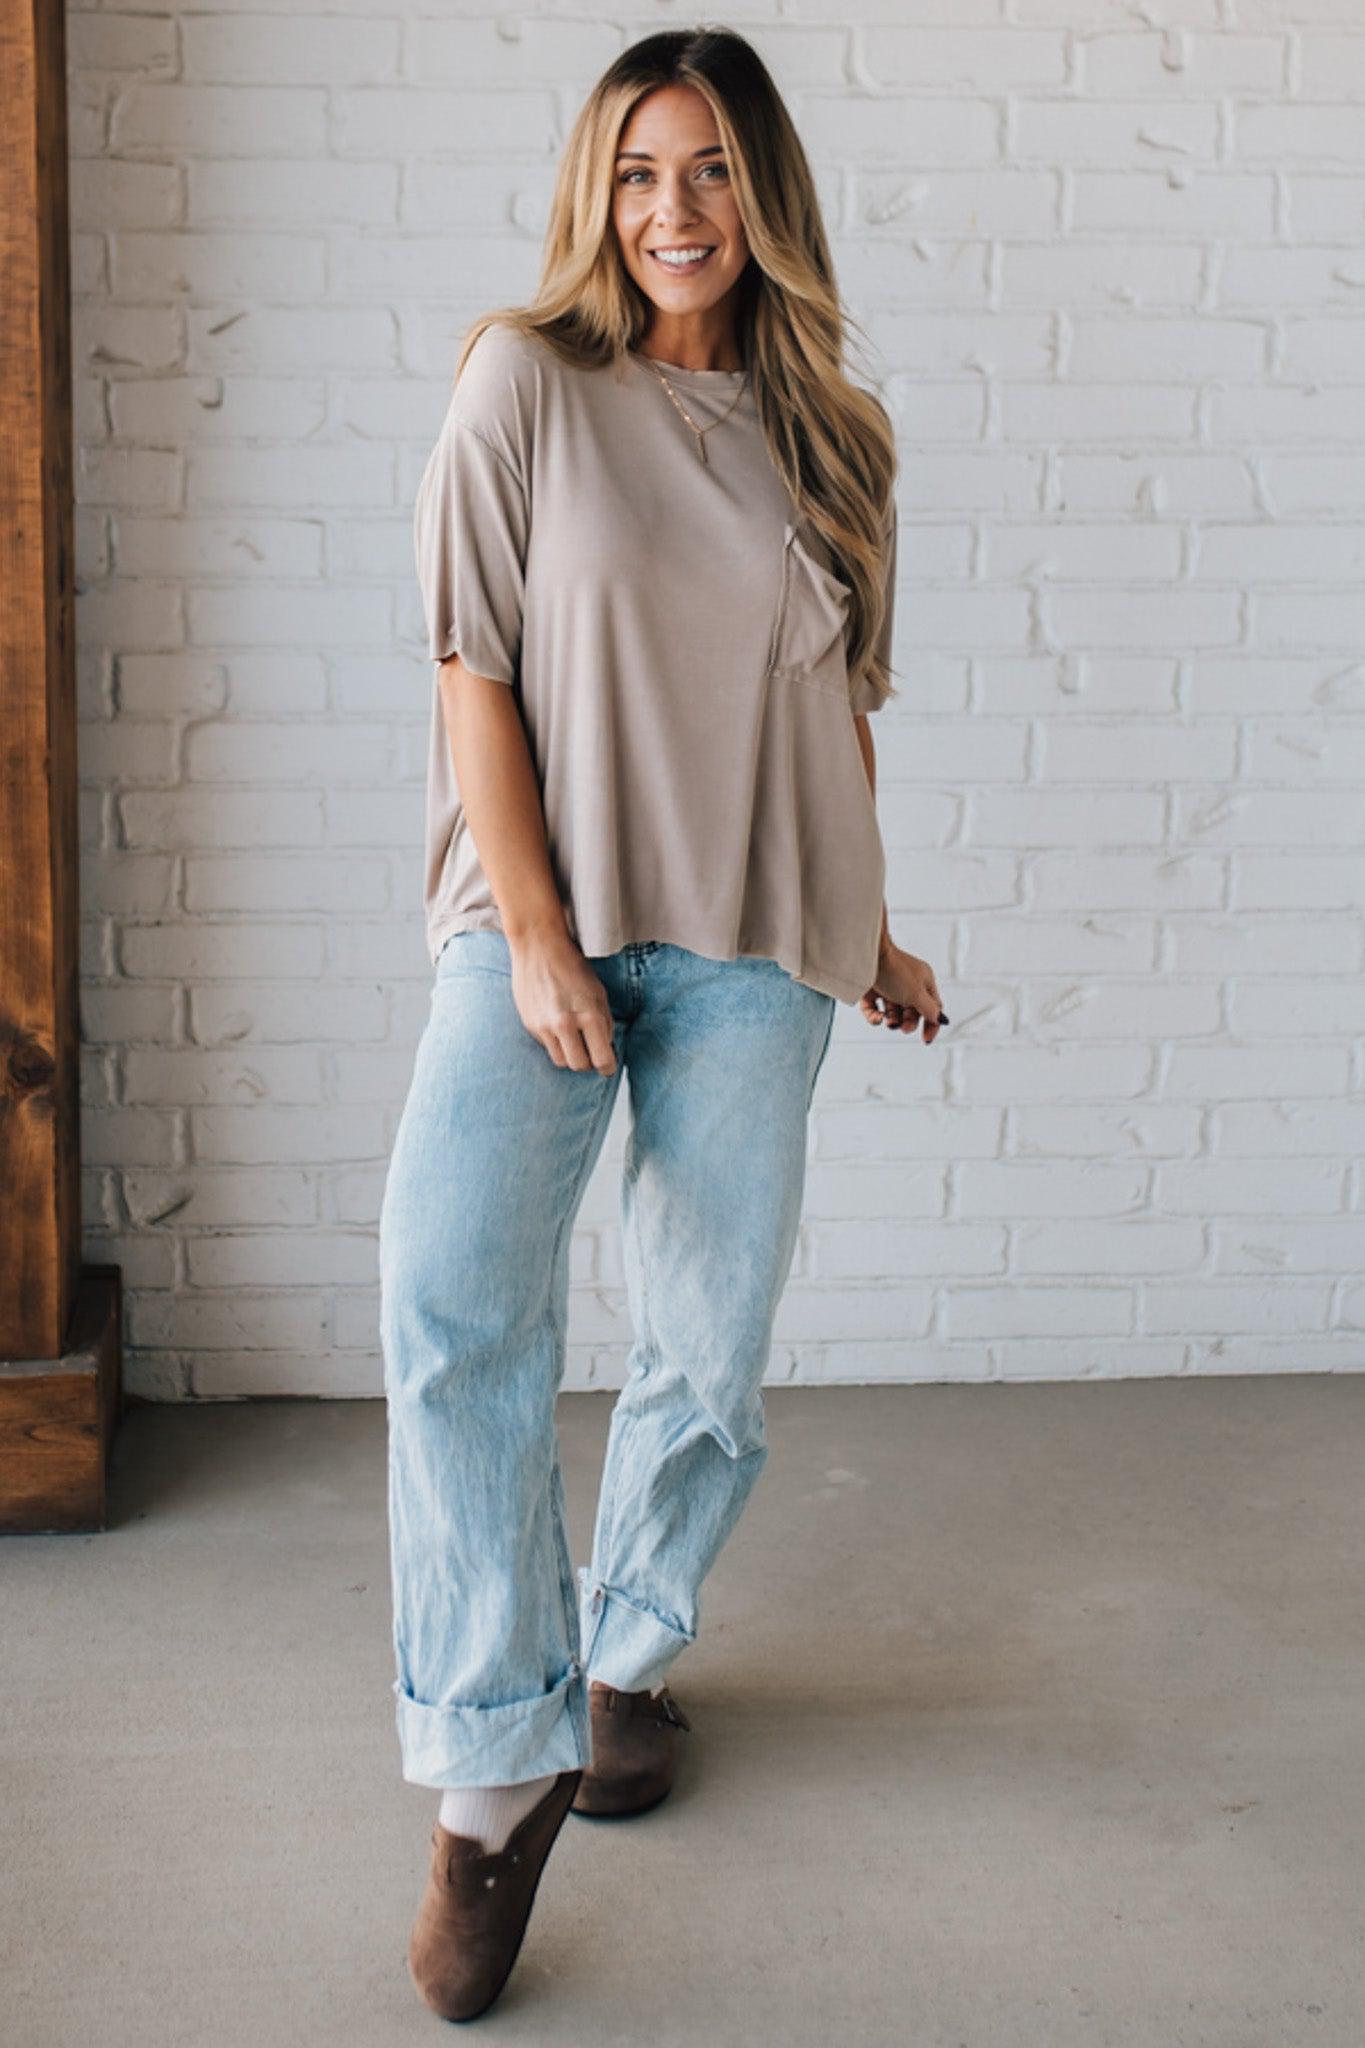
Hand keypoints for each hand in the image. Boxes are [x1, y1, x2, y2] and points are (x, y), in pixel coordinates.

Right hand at [506, 929, 618, 1074]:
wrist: (538, 947)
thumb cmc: (572, 966)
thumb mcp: (599, 992)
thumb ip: (604, 1022)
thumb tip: (606, 1047)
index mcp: (589, 1016)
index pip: (602, 1059)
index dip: (608, 1067)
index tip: (608, 1067)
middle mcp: (566, 1024)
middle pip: (580, 1066)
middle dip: (588, 1064)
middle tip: (591, 1054)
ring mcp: (545, 1026)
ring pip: (561, 1061)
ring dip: (570, 1055)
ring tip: (574, 1040)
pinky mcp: (530, 1025)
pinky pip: (547, 1046)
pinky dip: (555, 1043)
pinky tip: (557, 1025)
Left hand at [860, 938, 947, 1043]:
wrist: (867, 956)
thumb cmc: (895, 971)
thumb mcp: (917, 993)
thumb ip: (930, 1010)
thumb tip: (940, 1020)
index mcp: (924, 982)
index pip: (933, 1008)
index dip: (931, 1024)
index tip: (926, 1040)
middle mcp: (908, 985)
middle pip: (912, 1013)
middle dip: (908, 1023)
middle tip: (903, 1027)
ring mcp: (889, 988)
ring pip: (893, 1013)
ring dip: (892, 1021)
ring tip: (888, 1022)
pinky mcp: (872, 990)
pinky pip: (875, 1010)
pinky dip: (875, 1017)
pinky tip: (877, 1018)